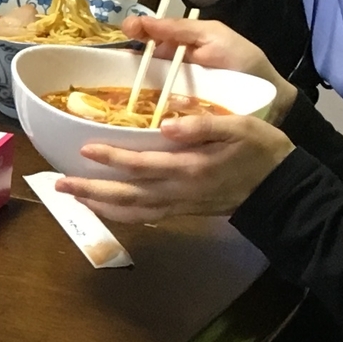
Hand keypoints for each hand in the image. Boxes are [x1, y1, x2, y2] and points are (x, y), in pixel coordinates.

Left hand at [57, 111, 292, 223]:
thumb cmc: (262, 151)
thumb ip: (204, 124)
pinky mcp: (184, 211)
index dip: (112, 158)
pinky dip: (121, 215)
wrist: (283, 189)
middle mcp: (180, 191)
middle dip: (91, 190)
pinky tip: (105, 208)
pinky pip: (146, 217)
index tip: (85, 149)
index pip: (142, 165)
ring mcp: (181, 205)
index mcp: (190, 168)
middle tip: (59, 183)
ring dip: (100, 205)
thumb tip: (168, 124)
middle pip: (127, 195)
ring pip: (133, 211)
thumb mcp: (241, 126)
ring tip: (72, 196)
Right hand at [111, 11, 290, 112]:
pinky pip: (155, 109)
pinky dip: (142, 109)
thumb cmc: (244, 62)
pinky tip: (130, 110)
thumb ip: (180, 29)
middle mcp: (171, 67)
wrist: (269, 98)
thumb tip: (142, 21)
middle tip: (111, 64)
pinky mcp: (176, 114)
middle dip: (122, 64)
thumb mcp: (214, 37)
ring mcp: (172, 91)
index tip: (128, 31)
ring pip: (143, 86)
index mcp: (180, 44)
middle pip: (139, 63)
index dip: (135, 31)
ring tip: (112, 89)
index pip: (149, 35)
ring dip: (128, 88)